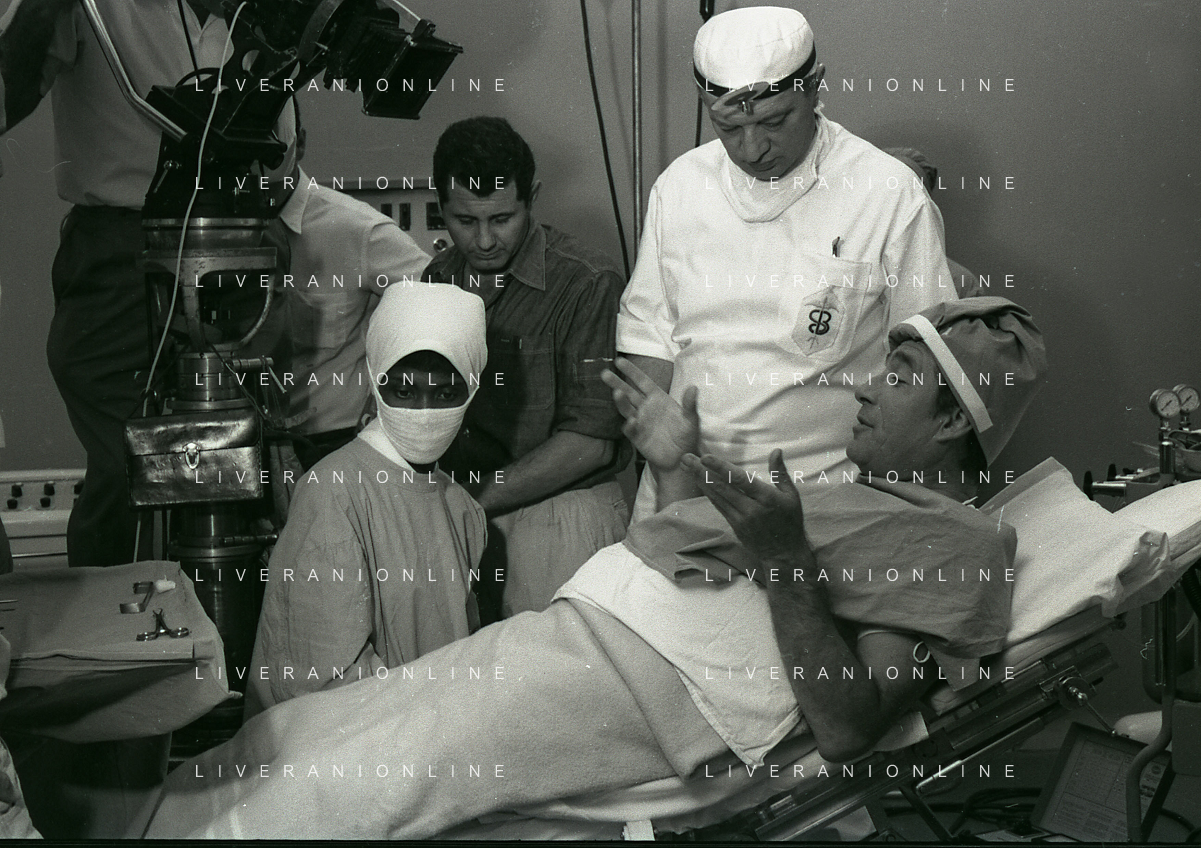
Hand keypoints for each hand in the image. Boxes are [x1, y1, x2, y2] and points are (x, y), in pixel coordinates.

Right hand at [602, 357, 698, 471]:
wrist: (679, 457)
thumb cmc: (686, 436)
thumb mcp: (691, 420)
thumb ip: (690, 405)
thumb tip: (694, 387)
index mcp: (657, 398)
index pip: (642, 381)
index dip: (631, 371)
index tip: (619, 360)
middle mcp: (646, 408)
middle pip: (629, 392)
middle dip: (617, 383)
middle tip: (604, 373)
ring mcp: (640, 421)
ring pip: (626, 408)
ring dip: (621, 401)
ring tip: (617, 392)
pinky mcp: (637, 436)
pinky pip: (630, 429)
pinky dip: (630, 425)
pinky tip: (632, 421)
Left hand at [682, 449, 813, 566]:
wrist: (784, 553)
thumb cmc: (790, 521)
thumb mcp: (791, 495)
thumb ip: (780, 473)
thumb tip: (776, 450)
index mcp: (766, 498)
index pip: (740, 480)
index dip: (721, 468)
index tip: (706, 458)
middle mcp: (751, 508)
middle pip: (722, 487)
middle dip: (701, 471)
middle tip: (686, 458)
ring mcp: (740, 518)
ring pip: (716, 496)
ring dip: (700, 479)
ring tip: (686, 466)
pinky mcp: (734, 524)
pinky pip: (718, 505)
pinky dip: (707, 491)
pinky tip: (698, 480)